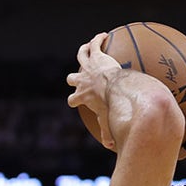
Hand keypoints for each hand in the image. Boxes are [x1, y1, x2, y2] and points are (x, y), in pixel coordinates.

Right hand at [66, 33, 121, 150]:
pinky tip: (103, 36)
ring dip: (82, 53)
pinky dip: (96, 40)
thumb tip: (111, 149)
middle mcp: (81, 80)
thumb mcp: (108, 120)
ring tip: (86, 49)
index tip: (75, 100)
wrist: (113, 86)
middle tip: (77, 78)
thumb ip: (108, 133)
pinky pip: (93, 45)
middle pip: (72, 78)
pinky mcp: (95, 56)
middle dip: (73, 78)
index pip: (72, 99)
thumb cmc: (110, 104)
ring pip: (80, 56)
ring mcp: (87, 67)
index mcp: (82, 96)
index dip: (73, 100)